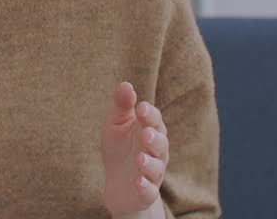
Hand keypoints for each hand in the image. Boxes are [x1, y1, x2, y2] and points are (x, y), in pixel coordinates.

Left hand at [100, 81, 169, 217]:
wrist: (119, 186)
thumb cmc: (120, 149)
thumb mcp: (116, 124)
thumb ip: (121, 106)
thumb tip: (126, 84)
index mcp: (150, 131)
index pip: (154, 121)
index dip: (150, 115)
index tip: (140, 108)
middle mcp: (155, 152)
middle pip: (160, 144)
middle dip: (154, 138)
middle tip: (145, 133)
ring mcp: (152, 173)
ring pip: (156, 168)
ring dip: (149, 163)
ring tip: (139, 158)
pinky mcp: (146, 193)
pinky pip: (149, 191)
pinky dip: (145, 187)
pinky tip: (138, 182)